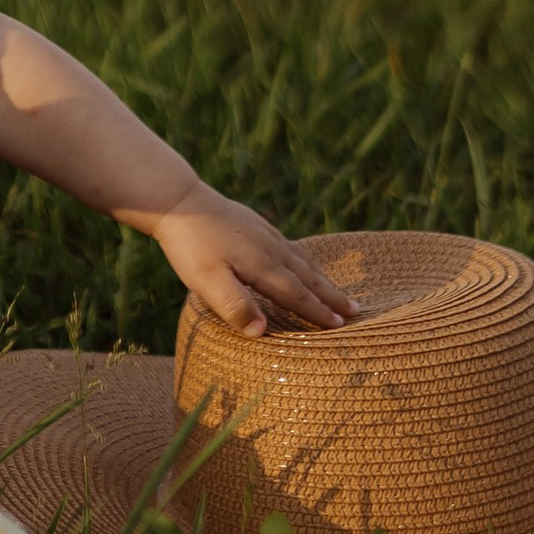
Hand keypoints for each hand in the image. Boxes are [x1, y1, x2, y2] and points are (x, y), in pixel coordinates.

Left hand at [153, 186, 354, 336]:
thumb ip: (234, 306)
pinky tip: (302, 262)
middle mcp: (270, 249)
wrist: (178, 201)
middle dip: (331, 296)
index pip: (297, 295)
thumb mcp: (206, 282)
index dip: (318, 312)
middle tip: (355, 311)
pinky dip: (305, 260)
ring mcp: (264, 234)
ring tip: (337, 291)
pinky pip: (290, 246)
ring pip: (301, 260)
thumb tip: (262, 332)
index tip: (341, 326)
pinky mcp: (256, 225)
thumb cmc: (190, 246)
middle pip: (307, 277)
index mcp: (262, 266)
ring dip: (322, 278)